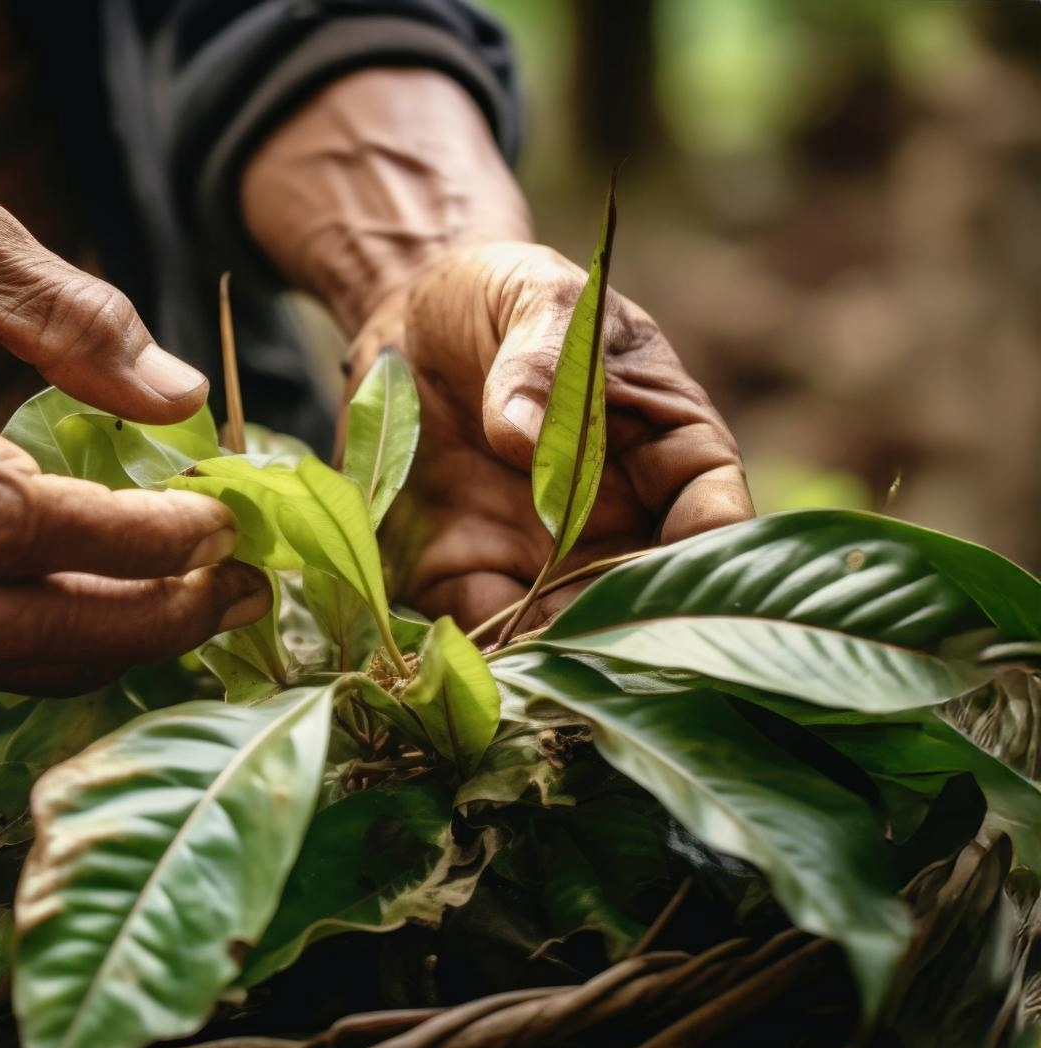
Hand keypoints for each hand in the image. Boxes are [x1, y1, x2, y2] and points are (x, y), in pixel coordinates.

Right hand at [0, 150, 269, 691]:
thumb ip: (81, 320)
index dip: (130, 542)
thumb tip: (183, 401)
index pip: (12, 525)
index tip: (218, 520)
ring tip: (199, 611)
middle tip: (235, 592)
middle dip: (136, 625)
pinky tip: (118, 611)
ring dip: (97, 653)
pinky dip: (43, 646)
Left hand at [349, 241, 752, 628]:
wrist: (408, 319)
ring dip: (561, 660)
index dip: (712, 553)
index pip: (714, 510)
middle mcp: (618, 518)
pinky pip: (486, 629)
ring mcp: (546, 556)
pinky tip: (473, 667)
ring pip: (576, 633)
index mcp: (667, 445)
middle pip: (651, 596)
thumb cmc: (501, 296)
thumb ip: (541, 354)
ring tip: (537, 678)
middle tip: (601, 652)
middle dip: (635, 633)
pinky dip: (486, 657)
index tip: (686, 581)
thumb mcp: (533, 295)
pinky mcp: (467, 574)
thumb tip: (527, 435)